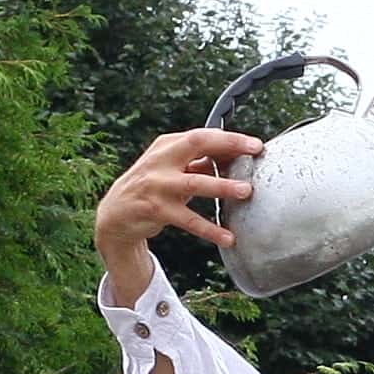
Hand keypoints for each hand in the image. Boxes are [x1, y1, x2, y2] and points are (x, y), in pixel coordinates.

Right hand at [94, 128, 263, 306]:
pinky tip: (228, 237)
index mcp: (167, 146)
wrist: (117, 213)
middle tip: (254, 153)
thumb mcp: (173, 169)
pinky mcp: (155, 210)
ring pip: (194, 183)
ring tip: (246, 191)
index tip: (256, 145)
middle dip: (227, 146)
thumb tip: (237, 158)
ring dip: (222, 186)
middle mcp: (160, 161)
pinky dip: (209, 229)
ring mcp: (157, 185)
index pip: (201, 136)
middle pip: (196, 145)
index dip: (229, 138)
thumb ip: (199, 163)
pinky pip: (188, 220)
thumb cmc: (154, 187)